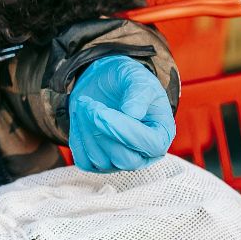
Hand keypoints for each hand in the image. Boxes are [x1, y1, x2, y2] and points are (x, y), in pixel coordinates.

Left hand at [68, 55, 175, 172]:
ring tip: (85, 105)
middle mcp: (145, 154)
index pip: (150, 145)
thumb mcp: (137, 77)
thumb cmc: (127, 82)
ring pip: (101, 160)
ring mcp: (120, 161)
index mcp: (162, 134)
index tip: (102, 113)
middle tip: (89, 105)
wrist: (106, 84)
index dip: (125, 131)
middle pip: (125, 159)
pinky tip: (81, 119)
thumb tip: (133, 113)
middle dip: (103, 132)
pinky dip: (78, 139)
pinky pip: (84, 160)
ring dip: (87, 131)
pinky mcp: (98, 162)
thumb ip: (139, 92)